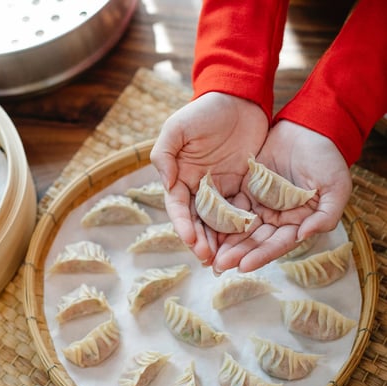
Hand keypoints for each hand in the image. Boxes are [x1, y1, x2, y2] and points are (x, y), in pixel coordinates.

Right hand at [150, 92, 268, 263]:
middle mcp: (199, 187)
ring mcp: (222, 188)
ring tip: (227, 259)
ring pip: (220, 221)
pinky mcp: (244, 186)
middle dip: (202, 241)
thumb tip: (167, 184)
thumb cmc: (204, 111)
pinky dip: (243, 227)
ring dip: (222, 241)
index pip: (179, 207)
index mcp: (180, 177)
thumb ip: (164, 154)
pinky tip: (249, 241)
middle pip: (198, 221)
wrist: (239, 97)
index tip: (190, 240)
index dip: (183, 225)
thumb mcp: (176, 127)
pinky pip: (243, 210)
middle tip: (209, 260)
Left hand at [212, 120, 352, 271]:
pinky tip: (203, 227)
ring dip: (224, 241)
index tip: (243, 266)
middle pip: (254, 240)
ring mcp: (259, 205)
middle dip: (236, 254)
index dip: (261, 255)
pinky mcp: (245, 190)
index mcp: (298, 223)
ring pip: (239, 227)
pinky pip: (229, 207)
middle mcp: (277, 219)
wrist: (309, 129)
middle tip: (218, 265)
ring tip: (207, 253)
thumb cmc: (328, 159)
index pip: (277, 244)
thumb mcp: (336, 188)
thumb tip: (304, 236)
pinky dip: (218, 218)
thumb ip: (325, 216)